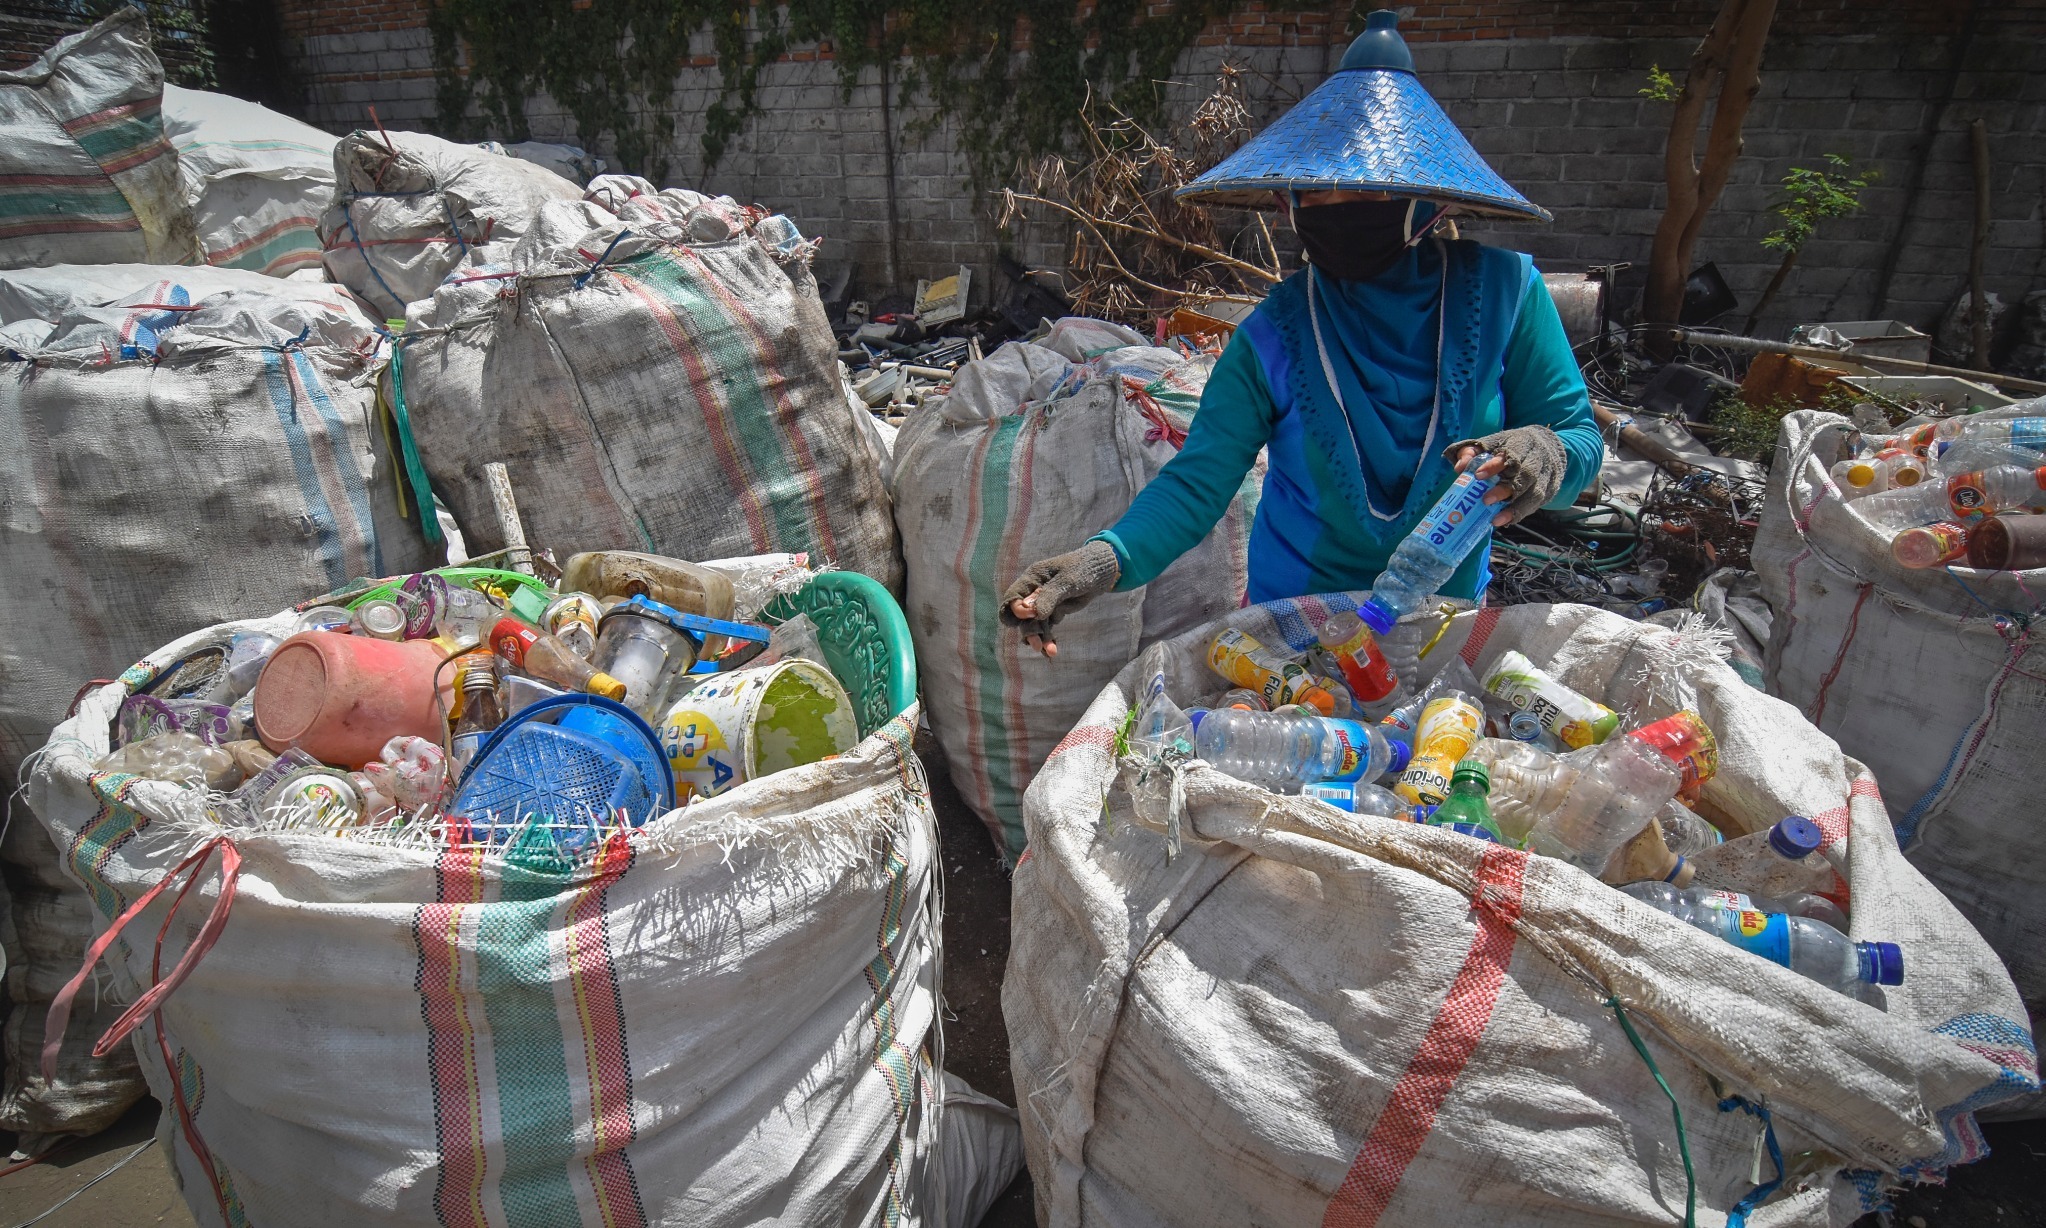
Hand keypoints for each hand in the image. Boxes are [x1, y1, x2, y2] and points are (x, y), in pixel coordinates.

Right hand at [1000, 540, 1120, 658]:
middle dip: (1029, 630)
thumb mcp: (1067, 581)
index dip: (1017, 609)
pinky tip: (1052, 651)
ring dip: (1040, 638)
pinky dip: (1049, 639)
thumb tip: (1035, 613)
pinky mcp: (1053, 613)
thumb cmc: (1081, 569)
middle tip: (1037, 645)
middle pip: (1022, 615)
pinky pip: (1046, 628)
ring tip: (1050, 652)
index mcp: (1032, 578)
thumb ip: (1050, 595)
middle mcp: (1033, 592)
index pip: (1013, 596)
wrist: (1099, 573)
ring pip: (1035, 625)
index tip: (1032, 615)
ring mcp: (1043, 604)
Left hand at [1447, 426, 1567, 525]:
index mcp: (1521, 443)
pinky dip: (1520, 513)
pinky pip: (1536, 504)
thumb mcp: (1492, 443)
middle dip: (1505, 489)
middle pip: (1525, 475)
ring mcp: (1546, 476)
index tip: (1478, 475)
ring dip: (1515, 508)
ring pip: (1535, 493)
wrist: (1547, 447)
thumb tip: (1460, 467)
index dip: (1494, 465)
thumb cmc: (1510, 447)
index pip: (1510, 453)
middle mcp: (1537, 459)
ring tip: (1496, 519)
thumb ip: (1472, 451)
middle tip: (1485, 500)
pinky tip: (1505, 520)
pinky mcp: (1549, 491)